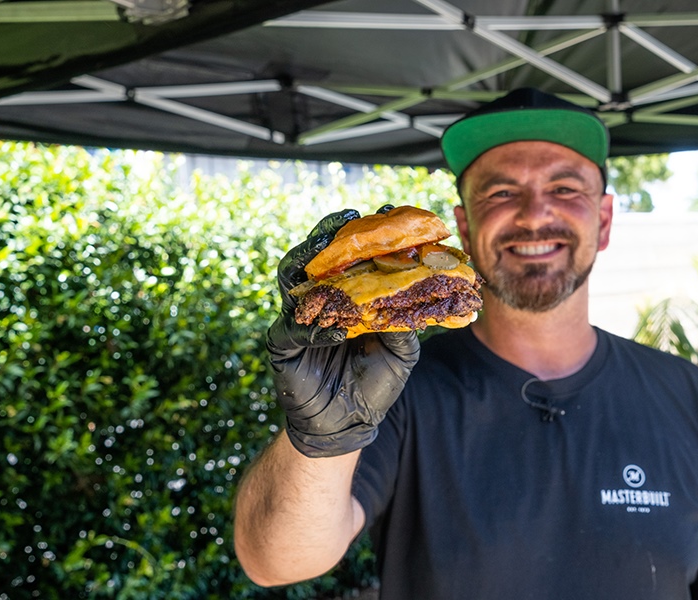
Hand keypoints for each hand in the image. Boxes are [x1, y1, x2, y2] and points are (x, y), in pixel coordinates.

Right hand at [267, 207, 419, 456]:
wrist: (350, 423)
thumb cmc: (376, 382)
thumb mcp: (402, 351)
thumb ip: (405, 322)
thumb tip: (415, 293)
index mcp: (346, 295)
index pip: (349, 256)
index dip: (363, 234)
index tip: (383, 212)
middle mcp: (319, 299)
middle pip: (315, 256)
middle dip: (330, 235)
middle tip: (349, 219)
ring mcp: (297, 318)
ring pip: (292, 280)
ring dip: (309, 263)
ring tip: (328, 254)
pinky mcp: (283, 345)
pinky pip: (293, 330)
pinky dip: (314, 329)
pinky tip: (337, 332)